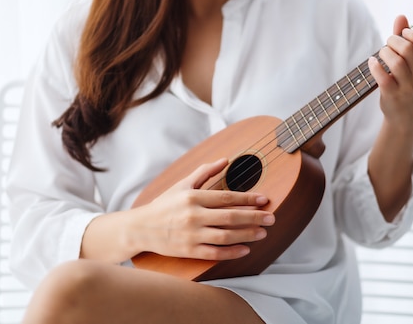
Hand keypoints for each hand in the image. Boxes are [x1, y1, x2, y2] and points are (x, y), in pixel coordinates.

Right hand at [127, 158, 274, 260]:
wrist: (141, 228)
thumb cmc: (164, 204)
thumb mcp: (182, 184)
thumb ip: (205, 171)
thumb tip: (226, 160)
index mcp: (193, 197)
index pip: (227, 197)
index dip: (248, 198)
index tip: (264, 199)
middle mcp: (193, 215)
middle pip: (230, 216)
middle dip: (254, 217)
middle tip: (271, 217)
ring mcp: (192, 235)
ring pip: (226, 236)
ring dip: (247, 234)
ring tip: (263, 232)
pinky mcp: (189, 251)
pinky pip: (215, 253)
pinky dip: (232, 252)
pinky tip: (245, 249)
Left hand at [368, 15, 412, 123]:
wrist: (403, 111)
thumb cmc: (406, 78)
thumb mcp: (411, 58)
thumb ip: (405, 36)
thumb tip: (401, 17)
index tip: (404, 34)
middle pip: (407, 49)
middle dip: (393, 41)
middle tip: (388, 44)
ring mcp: (408, 86)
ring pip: (396, 62)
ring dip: (384, 53)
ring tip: (381, 54)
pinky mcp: (393, 94)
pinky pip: (383, 77)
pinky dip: (375, 66)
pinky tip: (372, 62)